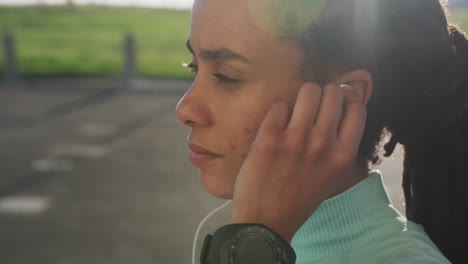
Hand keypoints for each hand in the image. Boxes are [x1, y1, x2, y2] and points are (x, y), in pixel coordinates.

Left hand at [230, 82, 366, 241]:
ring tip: (295, 113)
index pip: (358, 107)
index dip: (346, 102)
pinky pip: (280, 105)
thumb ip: (340, 144)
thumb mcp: (332, 175)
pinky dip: (278, 112)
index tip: (335, 107)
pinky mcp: (269, 137)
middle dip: (324, 95)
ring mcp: (296, 139)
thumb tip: (344, 105)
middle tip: (312, 108)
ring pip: (309, 90)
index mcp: (343, 155)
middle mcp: (323, 144)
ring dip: (302, 98)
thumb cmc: (300, 198)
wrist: (265, 221)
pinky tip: (275, 127)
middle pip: (333, 92)